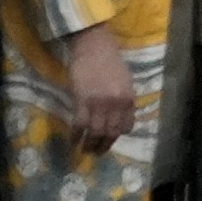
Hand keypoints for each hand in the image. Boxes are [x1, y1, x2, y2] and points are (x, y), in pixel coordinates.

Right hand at [66, 25, 136, 148]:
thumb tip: (117, 118)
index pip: (126, 126)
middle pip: (111, 132)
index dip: (118, 136)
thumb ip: (123, 101)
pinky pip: (79, 125)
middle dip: (104, 146)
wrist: (94, 47)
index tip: (110, 140)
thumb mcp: (125, 82)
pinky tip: (73, 141)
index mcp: (129, 99)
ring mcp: (99, 104)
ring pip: (95, 132)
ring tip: (85, 150)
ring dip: (89, 144)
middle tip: (96, 153)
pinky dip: (75, 135)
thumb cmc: (110, 61)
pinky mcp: (81, 101)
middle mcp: (116, 104)